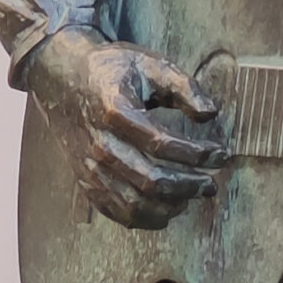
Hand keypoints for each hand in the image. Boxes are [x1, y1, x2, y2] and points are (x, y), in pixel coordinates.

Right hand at [25, 27, 224, 228]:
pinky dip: (144, 218)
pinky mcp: (85, 180)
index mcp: (115, 111)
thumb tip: (210, 114)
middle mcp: (98, 144)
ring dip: (169, 206)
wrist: (61, 78)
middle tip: (210, 184)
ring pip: (133, 203)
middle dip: (188, 186)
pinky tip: (166, 210)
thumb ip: (184, 87)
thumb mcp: (149, 64)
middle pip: (150, 180)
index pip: (162, 144)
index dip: (197, 154)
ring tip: (191, 197)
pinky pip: (114, 211)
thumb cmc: (110, 70)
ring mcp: (89, 166)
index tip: (220, 154)